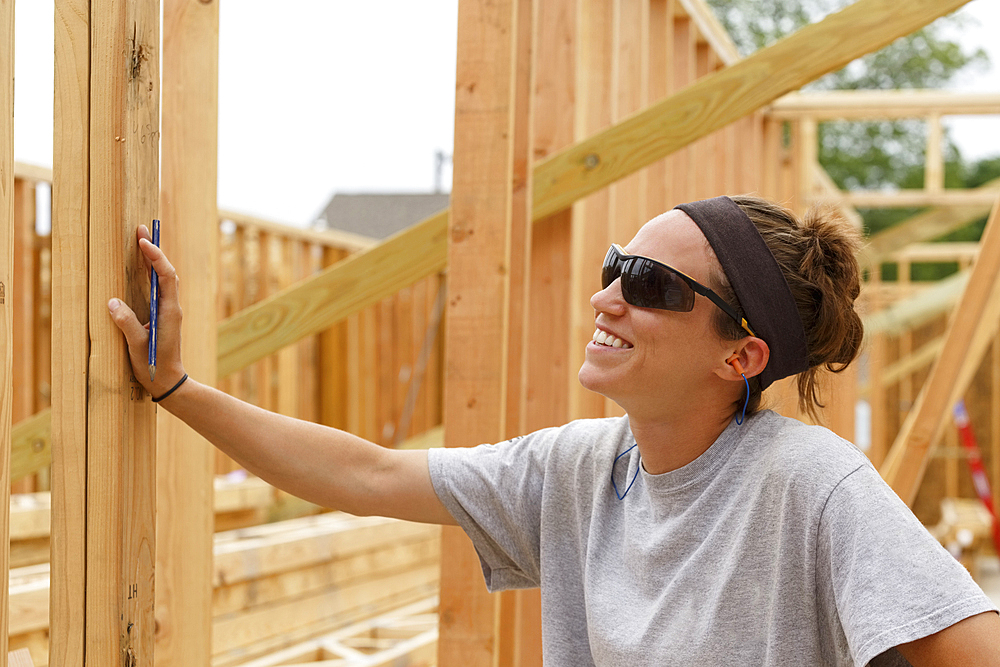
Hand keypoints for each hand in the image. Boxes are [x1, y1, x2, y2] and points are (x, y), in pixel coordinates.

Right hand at [107, 225, 186, 400]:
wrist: (168, 382)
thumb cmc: (153, 365)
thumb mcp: (136, 345)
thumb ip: (127, 324)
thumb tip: (112, 301)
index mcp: (169, 311)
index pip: (166, 276)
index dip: (156, 257)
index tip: (144, 241)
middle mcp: (171, 308)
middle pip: (167, 273)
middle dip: (155, 251)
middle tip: (141, 231)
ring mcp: (168, 312)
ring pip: (164, 280)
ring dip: (154, 260)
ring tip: (141, 241)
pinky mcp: (162, 317)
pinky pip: (158, 289)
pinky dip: (151, 274)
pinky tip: (141, 268)